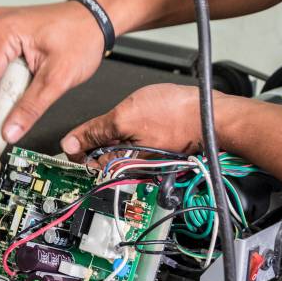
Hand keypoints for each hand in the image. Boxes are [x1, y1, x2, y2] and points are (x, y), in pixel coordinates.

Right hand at [0, 1, 104, 142]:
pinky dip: (2, 86)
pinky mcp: (7, 37)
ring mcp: (1, 29)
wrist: (96, 21)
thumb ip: (31, 108)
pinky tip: (11, 99)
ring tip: (6, 117)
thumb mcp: (58, 79)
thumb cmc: (82, 37)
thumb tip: (10, 131)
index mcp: (6, 31)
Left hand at [60, 84, 224, 165]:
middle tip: (100, 123)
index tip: (70, 139)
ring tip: (124, 118)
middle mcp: (132, 168)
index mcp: (122, 165)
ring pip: (114, 148)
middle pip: (98, 156)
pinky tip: (137, 118)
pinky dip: (127, 132)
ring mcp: (143, 160)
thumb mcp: (125, 116)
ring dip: (111, 133)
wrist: (212, 113)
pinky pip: (131, 143)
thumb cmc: (177, 114)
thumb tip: (70, 143)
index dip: (74, 149)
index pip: (85, 164)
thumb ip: (94, 131)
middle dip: (93, 140)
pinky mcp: (153, 151)